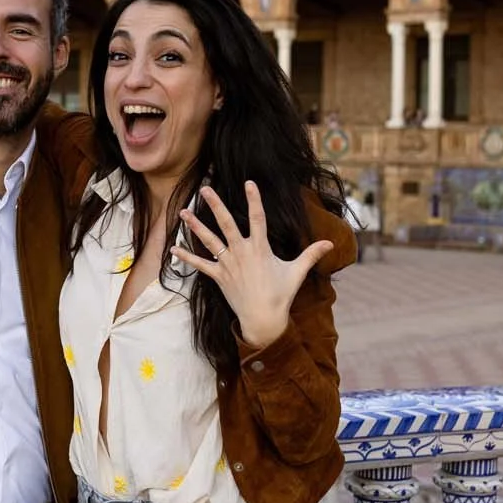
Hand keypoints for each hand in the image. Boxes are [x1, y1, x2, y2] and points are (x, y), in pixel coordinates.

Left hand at [171, 182, 332, 348]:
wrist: (263, 320)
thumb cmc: (281, 295)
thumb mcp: (297, 272)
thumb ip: (311, 254)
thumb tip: (330, 243)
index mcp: (260, 248)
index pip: (258, 218)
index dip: (254, 199)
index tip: (249, 182)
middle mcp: (241, 253)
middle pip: (226, 223)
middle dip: (215, 205)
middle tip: (205, 188)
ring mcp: (228, 264)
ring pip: (209, 241)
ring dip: (195, 226)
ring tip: (183, 212)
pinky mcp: (218, 277)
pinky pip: (200, 265)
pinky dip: (186, 257)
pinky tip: (172, 249)